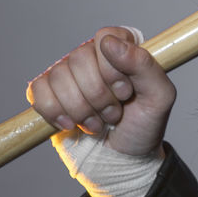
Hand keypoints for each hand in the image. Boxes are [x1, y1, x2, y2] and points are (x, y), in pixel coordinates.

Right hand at [26, 26, 175, 157]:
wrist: (123, 159)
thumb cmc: (143, 126)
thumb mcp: (159, 97)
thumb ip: (144, 65)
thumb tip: (110, 42)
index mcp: (122, 48)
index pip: (104, 37)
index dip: (111, 68)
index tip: (124, 92)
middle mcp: (93, 55)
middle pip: (78, 58)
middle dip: (98, 96)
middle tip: (114, 113)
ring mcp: (68, 73)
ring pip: (58, 76)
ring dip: (81, 109)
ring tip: (98, 123)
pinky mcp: (48, 93)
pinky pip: (38, 91)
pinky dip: (55, 112)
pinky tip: (72, 124)